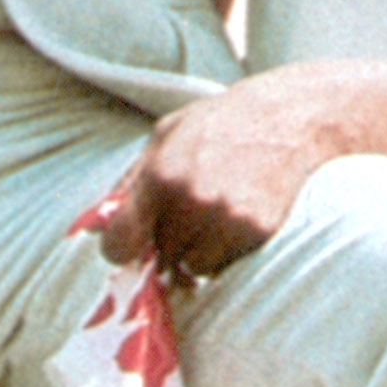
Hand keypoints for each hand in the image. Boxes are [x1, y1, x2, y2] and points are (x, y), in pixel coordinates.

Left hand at [101, 67, 351, 282]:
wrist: (286, 120)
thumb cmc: (218, 125)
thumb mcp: (165, 136)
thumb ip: (132, 181)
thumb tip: (100, 225)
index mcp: (160, 176)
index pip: (120, 242)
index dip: (119, 249)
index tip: (127, 246)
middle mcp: (190, 202)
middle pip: (159, 256)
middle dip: (164, 243)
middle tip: (183, 217)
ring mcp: (226, 220)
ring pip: (192, 266)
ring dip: (195, 251)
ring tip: (210, 215)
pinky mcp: (256, 232)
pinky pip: (225, 264)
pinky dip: (225, 250)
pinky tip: (234, 217)